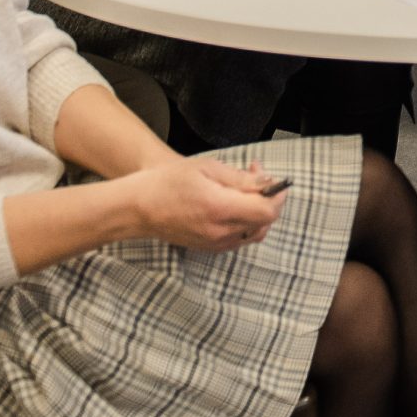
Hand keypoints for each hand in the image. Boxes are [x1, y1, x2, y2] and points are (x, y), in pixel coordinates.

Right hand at [130, 156, 283, 252]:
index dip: (278, 195)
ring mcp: (216, 243)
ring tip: (245, 187)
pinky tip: (234, 203)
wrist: (138, 208)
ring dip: (258, 211)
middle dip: (269, 198)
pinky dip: (246, 221)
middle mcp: (220, 231)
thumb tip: (266, 181)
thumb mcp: (206, 168)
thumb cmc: (167, 183)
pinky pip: (240, 238)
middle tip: (256, 174)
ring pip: (255, 232)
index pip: (266, 211)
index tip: (277, 181)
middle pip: (265, 222)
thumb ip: (240, 178)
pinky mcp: (211, 248)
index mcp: (220, 208)